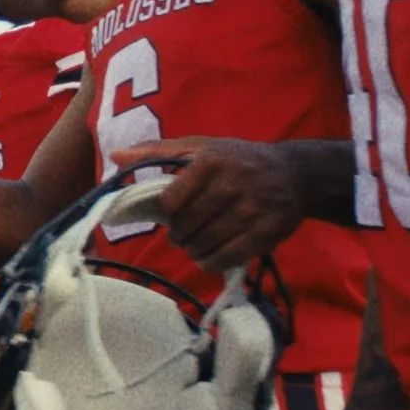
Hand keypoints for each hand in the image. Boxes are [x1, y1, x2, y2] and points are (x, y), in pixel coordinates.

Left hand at [115, 137, 306, 270]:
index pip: (171, 201)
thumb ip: (156, 150)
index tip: (171, 216)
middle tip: (181, 236)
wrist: (294, 173)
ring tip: (194, 246)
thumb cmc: (237, 159)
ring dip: (194, 250)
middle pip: (188, 225)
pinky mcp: (269, 230)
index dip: (166, 214)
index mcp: (210, 160)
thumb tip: (115, 155)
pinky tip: (208, 258)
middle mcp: (232, 183)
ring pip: (207, 243)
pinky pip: (230, 256)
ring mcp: (253, 208)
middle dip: (179, 235)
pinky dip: (213, 263)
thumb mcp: (200, 147)